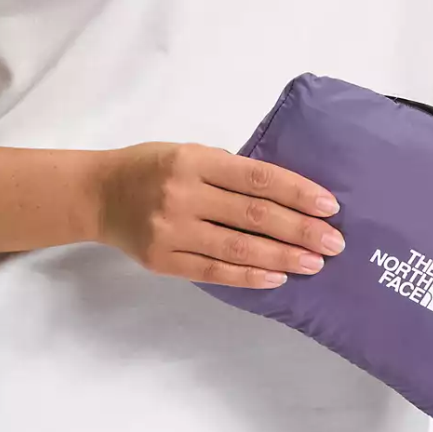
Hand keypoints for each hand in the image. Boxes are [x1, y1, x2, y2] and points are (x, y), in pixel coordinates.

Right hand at [96, 142, 344, 288]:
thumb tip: (288, 196)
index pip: (257, 178)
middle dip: (300, 230)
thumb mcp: (189, 153)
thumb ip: (230, 171)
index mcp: (193, 161)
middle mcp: (183, 195)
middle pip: (254, 215)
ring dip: (283, 257)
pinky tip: (278, 278)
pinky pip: (215, 272)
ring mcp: (171, 231)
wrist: (98, 195)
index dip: (298, 192)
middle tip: (334, 243)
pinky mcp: (163, 261)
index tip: (330, 206)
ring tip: (315, 263)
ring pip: (238, 248)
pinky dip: (249, 276)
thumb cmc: (152, 168)